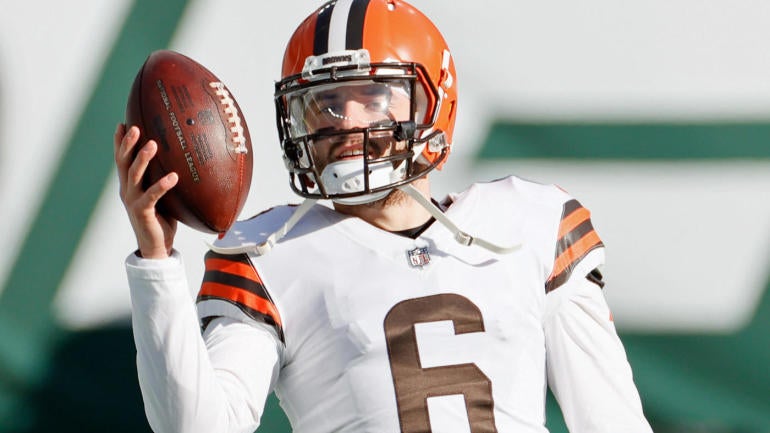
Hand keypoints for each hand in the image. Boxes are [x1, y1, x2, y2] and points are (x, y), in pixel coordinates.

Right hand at [114, 123, 178, 258]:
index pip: (121, 160)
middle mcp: (127, 191)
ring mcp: (133, 201)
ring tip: (153, 143)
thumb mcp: (162, 196)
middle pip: (123, 162)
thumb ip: (163, 179)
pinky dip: (162, 185)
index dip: (119, 142)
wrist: (157, 247)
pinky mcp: (142, 212)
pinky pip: (152, 195)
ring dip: (143, 158)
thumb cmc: (162, 219)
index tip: (122, 123)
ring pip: (135, 175)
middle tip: (135, 127)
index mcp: (130, 185)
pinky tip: (173, 176)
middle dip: (127, 143)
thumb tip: (181, 162)